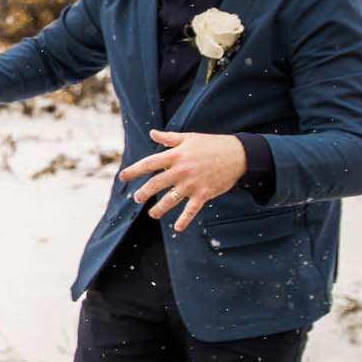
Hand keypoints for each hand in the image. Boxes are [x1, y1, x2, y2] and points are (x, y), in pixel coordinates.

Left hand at [117, 129, 246, 230]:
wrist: (238, 155)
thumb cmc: (212, 145)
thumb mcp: (189, 138)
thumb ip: (169, 138)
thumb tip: (152, 133)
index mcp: (175, 155)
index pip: (149, 164)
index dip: (133, 171)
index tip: (122, 177)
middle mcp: (181, 170)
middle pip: (155, 184)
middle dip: (143, 192)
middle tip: (136, 197)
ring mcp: (192, 184)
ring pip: (170, 199)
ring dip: (159, 208)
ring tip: (152, 214)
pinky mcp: (204, 194)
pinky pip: (191, 210)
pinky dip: (184, 220)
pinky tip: (177, 228)